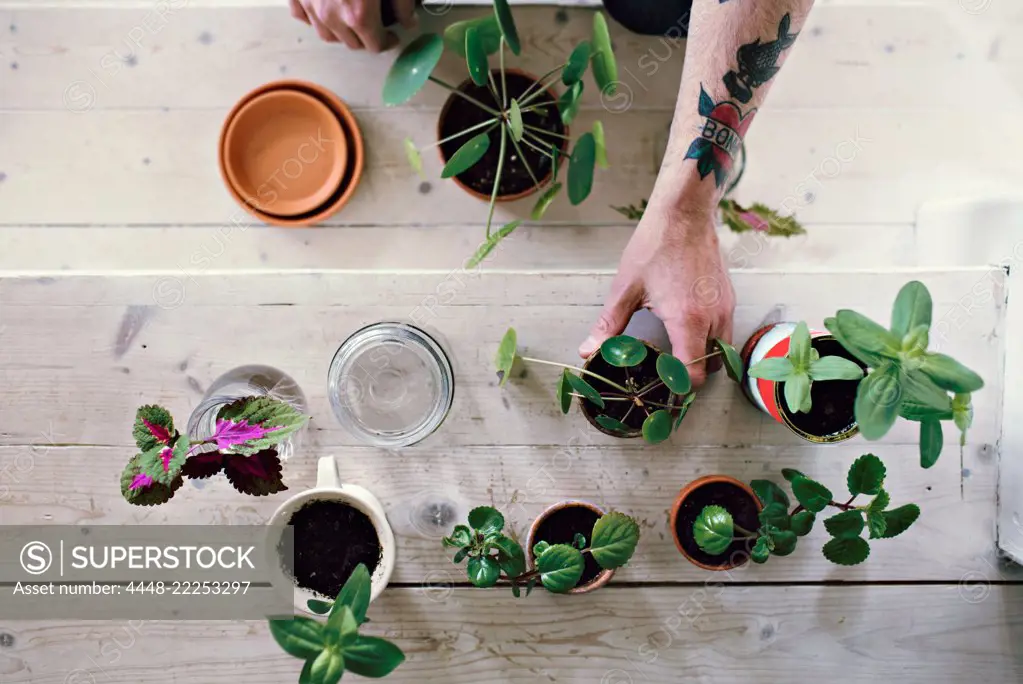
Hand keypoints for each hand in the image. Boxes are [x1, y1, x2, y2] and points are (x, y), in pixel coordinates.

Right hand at [289, 0, 416, 51]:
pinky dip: (313, 17)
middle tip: (374, 24)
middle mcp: (332, 16)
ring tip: (350, 19)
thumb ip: (403, 3)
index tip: (392, 34)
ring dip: (341, 32)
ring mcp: (310, 6)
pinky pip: (302, 16)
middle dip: (366, 37)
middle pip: (352, 44)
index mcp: (359, 15)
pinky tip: (323, 10)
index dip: (388, 41)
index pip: (376, 46)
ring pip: (327, 34)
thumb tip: (409, 21)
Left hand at [579, 204, 735, 387]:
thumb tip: (588, 351)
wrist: (684, 213)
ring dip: (703, 356)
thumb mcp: (626, 289)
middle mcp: (713, 318)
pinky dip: (711, 337)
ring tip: (677, 350)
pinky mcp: (729, 297)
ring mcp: (725, 307)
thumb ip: (608, 325)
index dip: (679, 386)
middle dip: (692, 374)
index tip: (662, 385)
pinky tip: (688, 326)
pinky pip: (726, 330)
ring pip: (722, 350)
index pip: (694, 374)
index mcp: (687, 320)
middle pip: (712, 367)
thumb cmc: (655, 246)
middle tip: (667, 371)